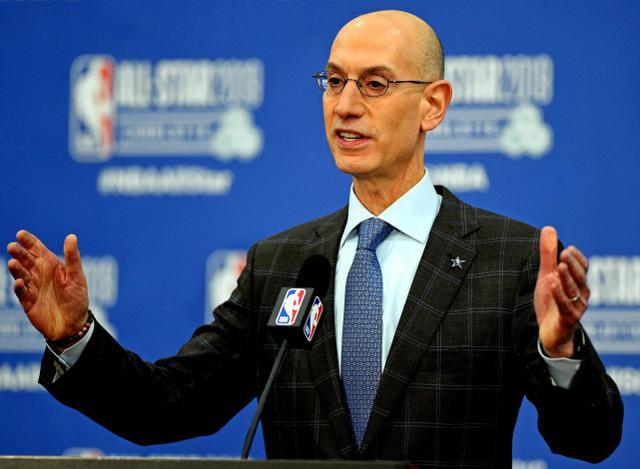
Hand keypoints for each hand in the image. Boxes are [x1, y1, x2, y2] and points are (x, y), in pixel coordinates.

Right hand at [7, 230, 88, 340]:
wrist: (73, 325)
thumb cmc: (77, 299)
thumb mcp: (77, 277)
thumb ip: (72, 258)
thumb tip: (71, 236)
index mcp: (51, 265)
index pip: (37, 249)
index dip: (29, 241)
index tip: (20, 234)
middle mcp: (39, 274)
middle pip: (26, 260)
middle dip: (19, 253)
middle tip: (13, 246)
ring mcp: (32, 287)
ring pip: (21, 274)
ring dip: (16, 269)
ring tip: (13, 262)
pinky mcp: (28, 301)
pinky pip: (21, 292)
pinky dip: (19, 287)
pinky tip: (20, 282)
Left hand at [534, 226, 589, 357]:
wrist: (550, 332)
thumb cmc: (551, 302)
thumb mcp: (546, 275)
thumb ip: (547, 254)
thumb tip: (549, 228)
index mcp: (578, 283)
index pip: (583, 268)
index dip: (577, 259)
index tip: (568, 249)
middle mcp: (581, 294)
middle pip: (580, 277)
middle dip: (572, 265)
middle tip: (563, 254)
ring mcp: (576, 307)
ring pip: (574, 291)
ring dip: (567, 278)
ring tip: (559, 267)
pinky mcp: (567, 319)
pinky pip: (565, 306)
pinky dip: (559, 295)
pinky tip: (552, 284)